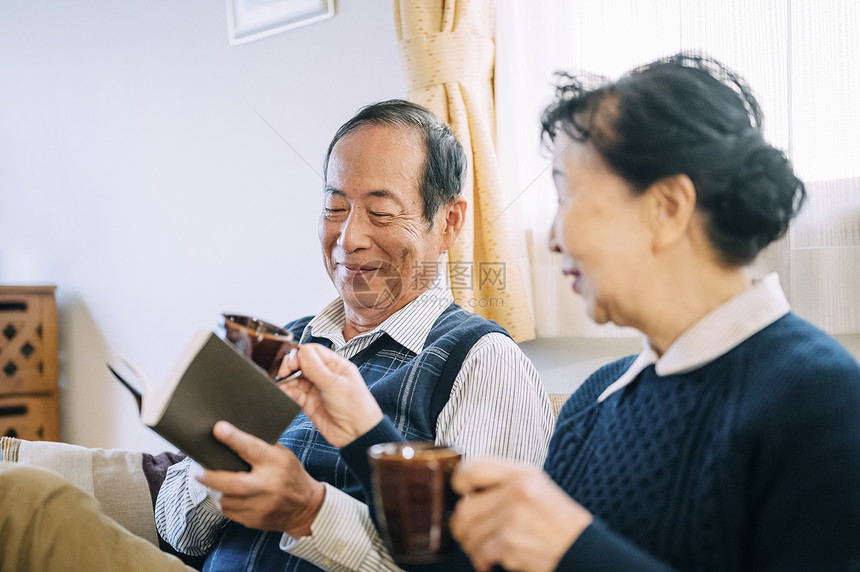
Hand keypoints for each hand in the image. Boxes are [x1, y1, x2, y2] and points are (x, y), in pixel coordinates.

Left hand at [197, 421, 324, 537]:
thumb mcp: (283, 455)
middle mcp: (268, 486)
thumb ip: (260, 447)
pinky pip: (229, 512)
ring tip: (211, 481)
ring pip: (226, 500)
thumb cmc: (290, 474)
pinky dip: (224, 502)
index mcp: (276, 463)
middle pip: (233, 483)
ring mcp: (261, 507)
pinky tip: (225, 494)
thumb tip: (230, 436)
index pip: (253, 449)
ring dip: (215, 490)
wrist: (306, 508)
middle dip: (211, 476)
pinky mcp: (254, 521)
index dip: (234, 438)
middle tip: (197, 471)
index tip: (218, 429)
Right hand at [277, 343, 382, 447]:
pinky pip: (293, 393)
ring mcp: (315, 388)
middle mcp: (324, 375)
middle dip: (290, 366)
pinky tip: (283, 392)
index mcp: (335, 365)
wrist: (356, 434)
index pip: (313, 351)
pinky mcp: (308, 402)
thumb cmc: (356, 407)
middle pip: (301, 363)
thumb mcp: (335, 384)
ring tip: (282, 383)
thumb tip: (301, 351)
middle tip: (284, 373)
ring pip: (295, 378)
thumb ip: (316, 368)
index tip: (291, 362)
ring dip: (286, 379)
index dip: (299, 354)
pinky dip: (286, 391)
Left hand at [449, 460, 592, 571]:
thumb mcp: (537, 487)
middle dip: (463, 525)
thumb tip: (467, 493)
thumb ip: (505, 483)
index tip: (463, 493)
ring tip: (483, 547)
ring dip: (471, 545)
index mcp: (522, 474)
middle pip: (465, 508)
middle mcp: (516, 492)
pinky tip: (490, 560)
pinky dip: (481, 559)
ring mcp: (512, 518)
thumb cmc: (558, 521)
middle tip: (469, 532)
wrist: (583, 549)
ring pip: (468, 532)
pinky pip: (479, 551)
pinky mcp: (510, 543)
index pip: (474, 467)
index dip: (460, 481)